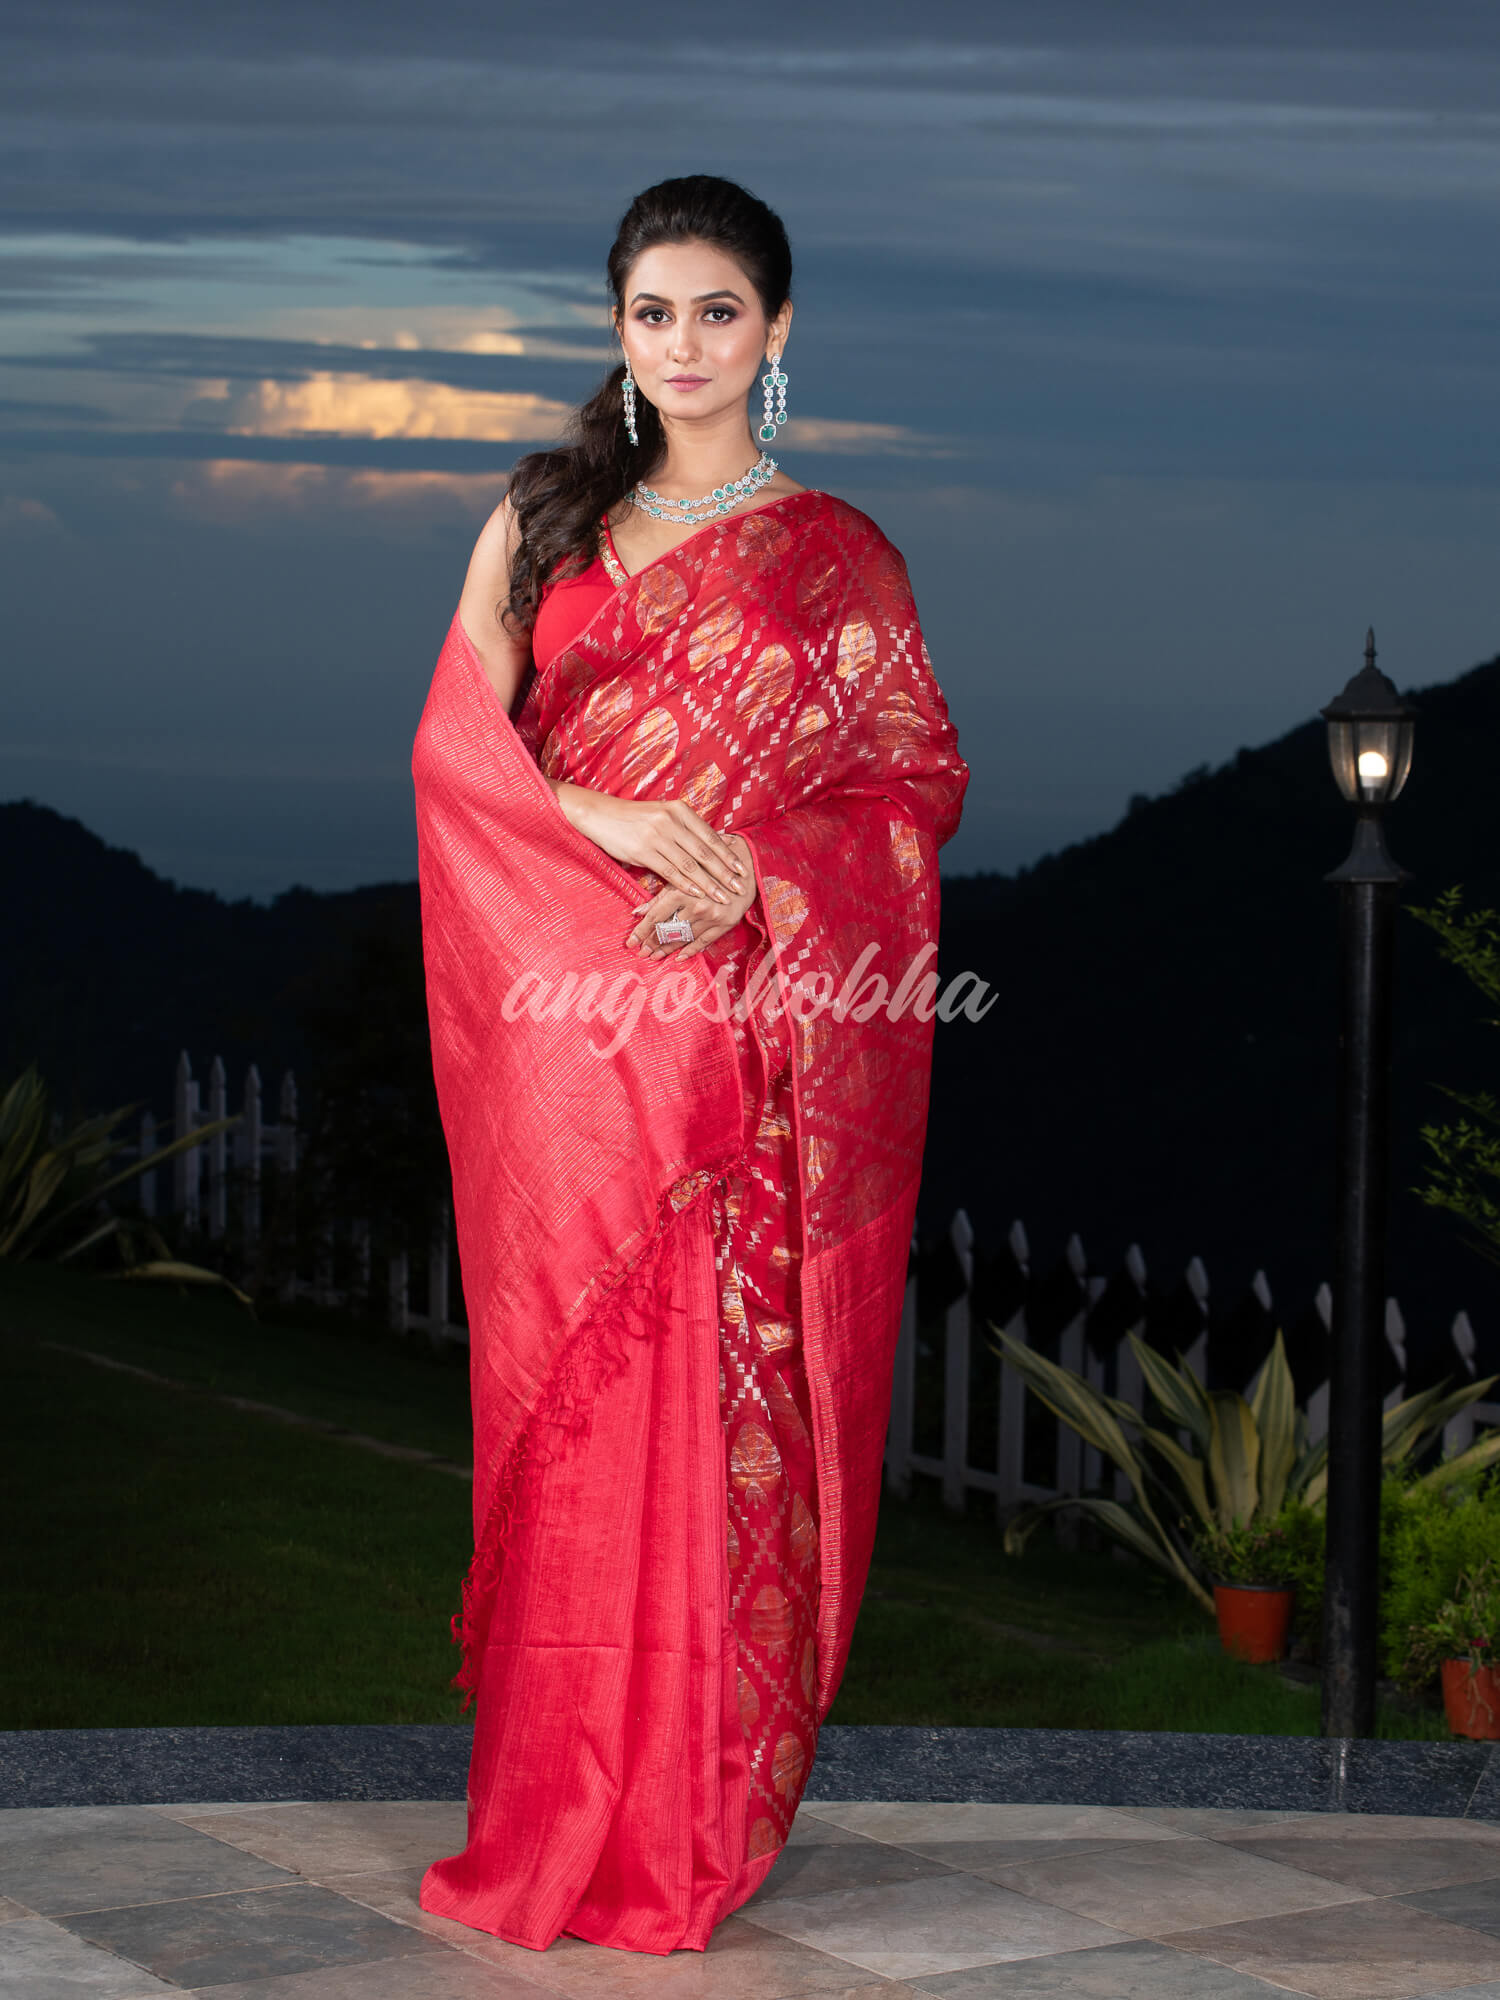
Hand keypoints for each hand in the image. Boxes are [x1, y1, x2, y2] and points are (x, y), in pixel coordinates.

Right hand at [556, 787, 747, 907]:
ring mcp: (657, 835)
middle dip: (724, 872)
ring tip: (722, 896)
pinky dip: (686, 884)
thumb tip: (711, 845)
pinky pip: (670, 870)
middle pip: (704, 851)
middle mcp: (671, 821)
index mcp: (680, 810)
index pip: (710, 836)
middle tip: (739, 887)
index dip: (727, 854)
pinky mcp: (643, 851)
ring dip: (709, 883)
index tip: (741, 869)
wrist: (601, 815)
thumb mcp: (662, 815)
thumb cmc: (635, 818)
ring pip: (690, 864)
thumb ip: (685, 829)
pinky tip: (698, 894)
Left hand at [628, 835, 756, 959]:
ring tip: (655, 957)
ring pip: (684, 938)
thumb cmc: (709, 864)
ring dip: (667, 949)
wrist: (746, 863)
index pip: (655, 916)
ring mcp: (712, 917)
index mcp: (682, 890)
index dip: (641, 931)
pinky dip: (690, 950)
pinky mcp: (725, 923)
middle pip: (668, 930)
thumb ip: (659, 894)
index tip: (630, 943)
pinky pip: (704, 942)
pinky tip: (679, 957)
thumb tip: (636, 912)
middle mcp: (697, 906)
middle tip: (641, 953)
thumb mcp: (681, 874)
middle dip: (652, 943)